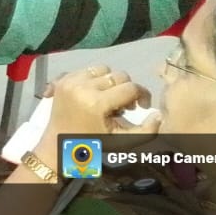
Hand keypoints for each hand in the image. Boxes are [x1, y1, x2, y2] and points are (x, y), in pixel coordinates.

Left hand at [34, 65, 160, 167]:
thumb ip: (146, 130)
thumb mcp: (122, 142)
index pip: (131, 88)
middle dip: (126, 89)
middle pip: (118, 76)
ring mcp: (69, 81)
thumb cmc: (92, 145)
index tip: (141, 108)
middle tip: (123, 107)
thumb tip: (158, 113)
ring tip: (107, 99)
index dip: (142, 96)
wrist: (58, 145)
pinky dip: (92, 79)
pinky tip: (93, 94)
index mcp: (96, 102)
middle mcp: (82, 86)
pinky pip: (84, 70)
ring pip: (101, 69)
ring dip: (109, 82)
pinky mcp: (60, 79)